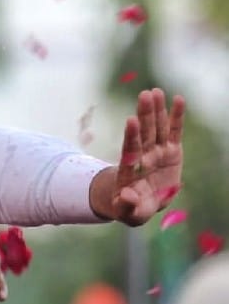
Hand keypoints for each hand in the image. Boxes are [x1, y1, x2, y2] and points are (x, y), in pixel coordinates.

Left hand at [89, 88, 184, 224]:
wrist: (137, 200)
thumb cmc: (130, 207)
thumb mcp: (127, 212)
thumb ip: (126, 206)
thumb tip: (127, 196)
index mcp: (131, 169)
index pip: (130, 150)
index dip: (131, 136)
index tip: (131, 120)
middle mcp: (144, 156)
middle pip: (144, 133)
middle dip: (145, 115)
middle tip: (144, 95)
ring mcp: (157, 152)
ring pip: (156, 128)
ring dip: (156, 110)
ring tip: (155, 91)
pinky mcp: (170, 151)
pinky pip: (173, 132)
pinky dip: (176, 117)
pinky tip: (178, 99)